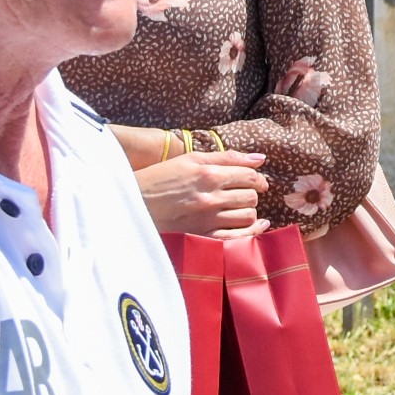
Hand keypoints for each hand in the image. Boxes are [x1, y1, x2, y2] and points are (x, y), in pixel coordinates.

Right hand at [138, 150, 266, 235]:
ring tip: (240, 207)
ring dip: (249, 211)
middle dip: (252, 193)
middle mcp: (210, 197)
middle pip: (251, 196)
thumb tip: (260, 159)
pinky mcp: (203, 237)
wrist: (134, 203)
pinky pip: (239, 237)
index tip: (256, 181)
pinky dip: (252, 231)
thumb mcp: (190, 159)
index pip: (249, 175)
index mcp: (208, 174)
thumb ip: (226, 157)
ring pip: (248, 216)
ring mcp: (207, 220)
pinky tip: (257, 226)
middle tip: (244, 193)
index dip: (257, 178)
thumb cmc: (161, 178)